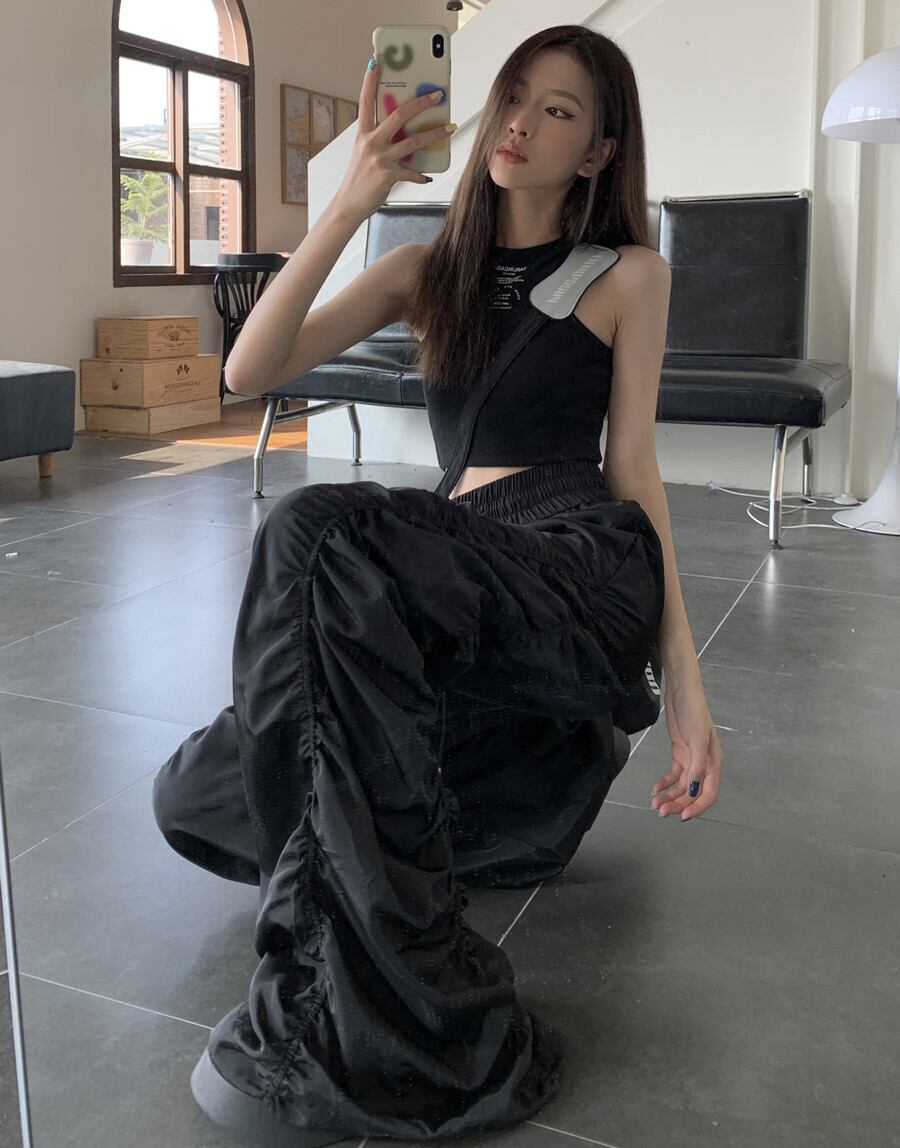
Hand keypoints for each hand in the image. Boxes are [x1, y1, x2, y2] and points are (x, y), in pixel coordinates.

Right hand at [331, 59, 452, 221]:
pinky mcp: (388, 175)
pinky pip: (411, 172)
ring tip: (450, 128)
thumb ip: (379, 140)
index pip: (365, 101)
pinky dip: (420, 174)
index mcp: (363, 134)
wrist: (349, 204)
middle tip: (437, 96)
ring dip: (434, 134)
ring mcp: (380, 158)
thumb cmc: (359, 179)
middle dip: (420, 103)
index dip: (370, 81)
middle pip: (399, 115)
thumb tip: (401, 132)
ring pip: (413, 141)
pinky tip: (426, 175)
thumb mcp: (364, 154)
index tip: (376, 62)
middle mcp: (371, 142)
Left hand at [650, 679, 721, 820]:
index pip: (709, 792)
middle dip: (678, 803)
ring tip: (655, 803)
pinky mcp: (680, 752)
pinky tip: (655, 789)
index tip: (682, 816)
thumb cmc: (693, 712)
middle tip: (660, 812)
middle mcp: (704, 763)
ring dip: (670, 796)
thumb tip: (694, 790)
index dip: (697, 806)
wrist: (681, 691)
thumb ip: (697, 766)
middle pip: (692, 792)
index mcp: (713, 762)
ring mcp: (691, 758)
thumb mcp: (696, 739)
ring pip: (681, 786)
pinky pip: (673, 775)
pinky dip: (665, 783)